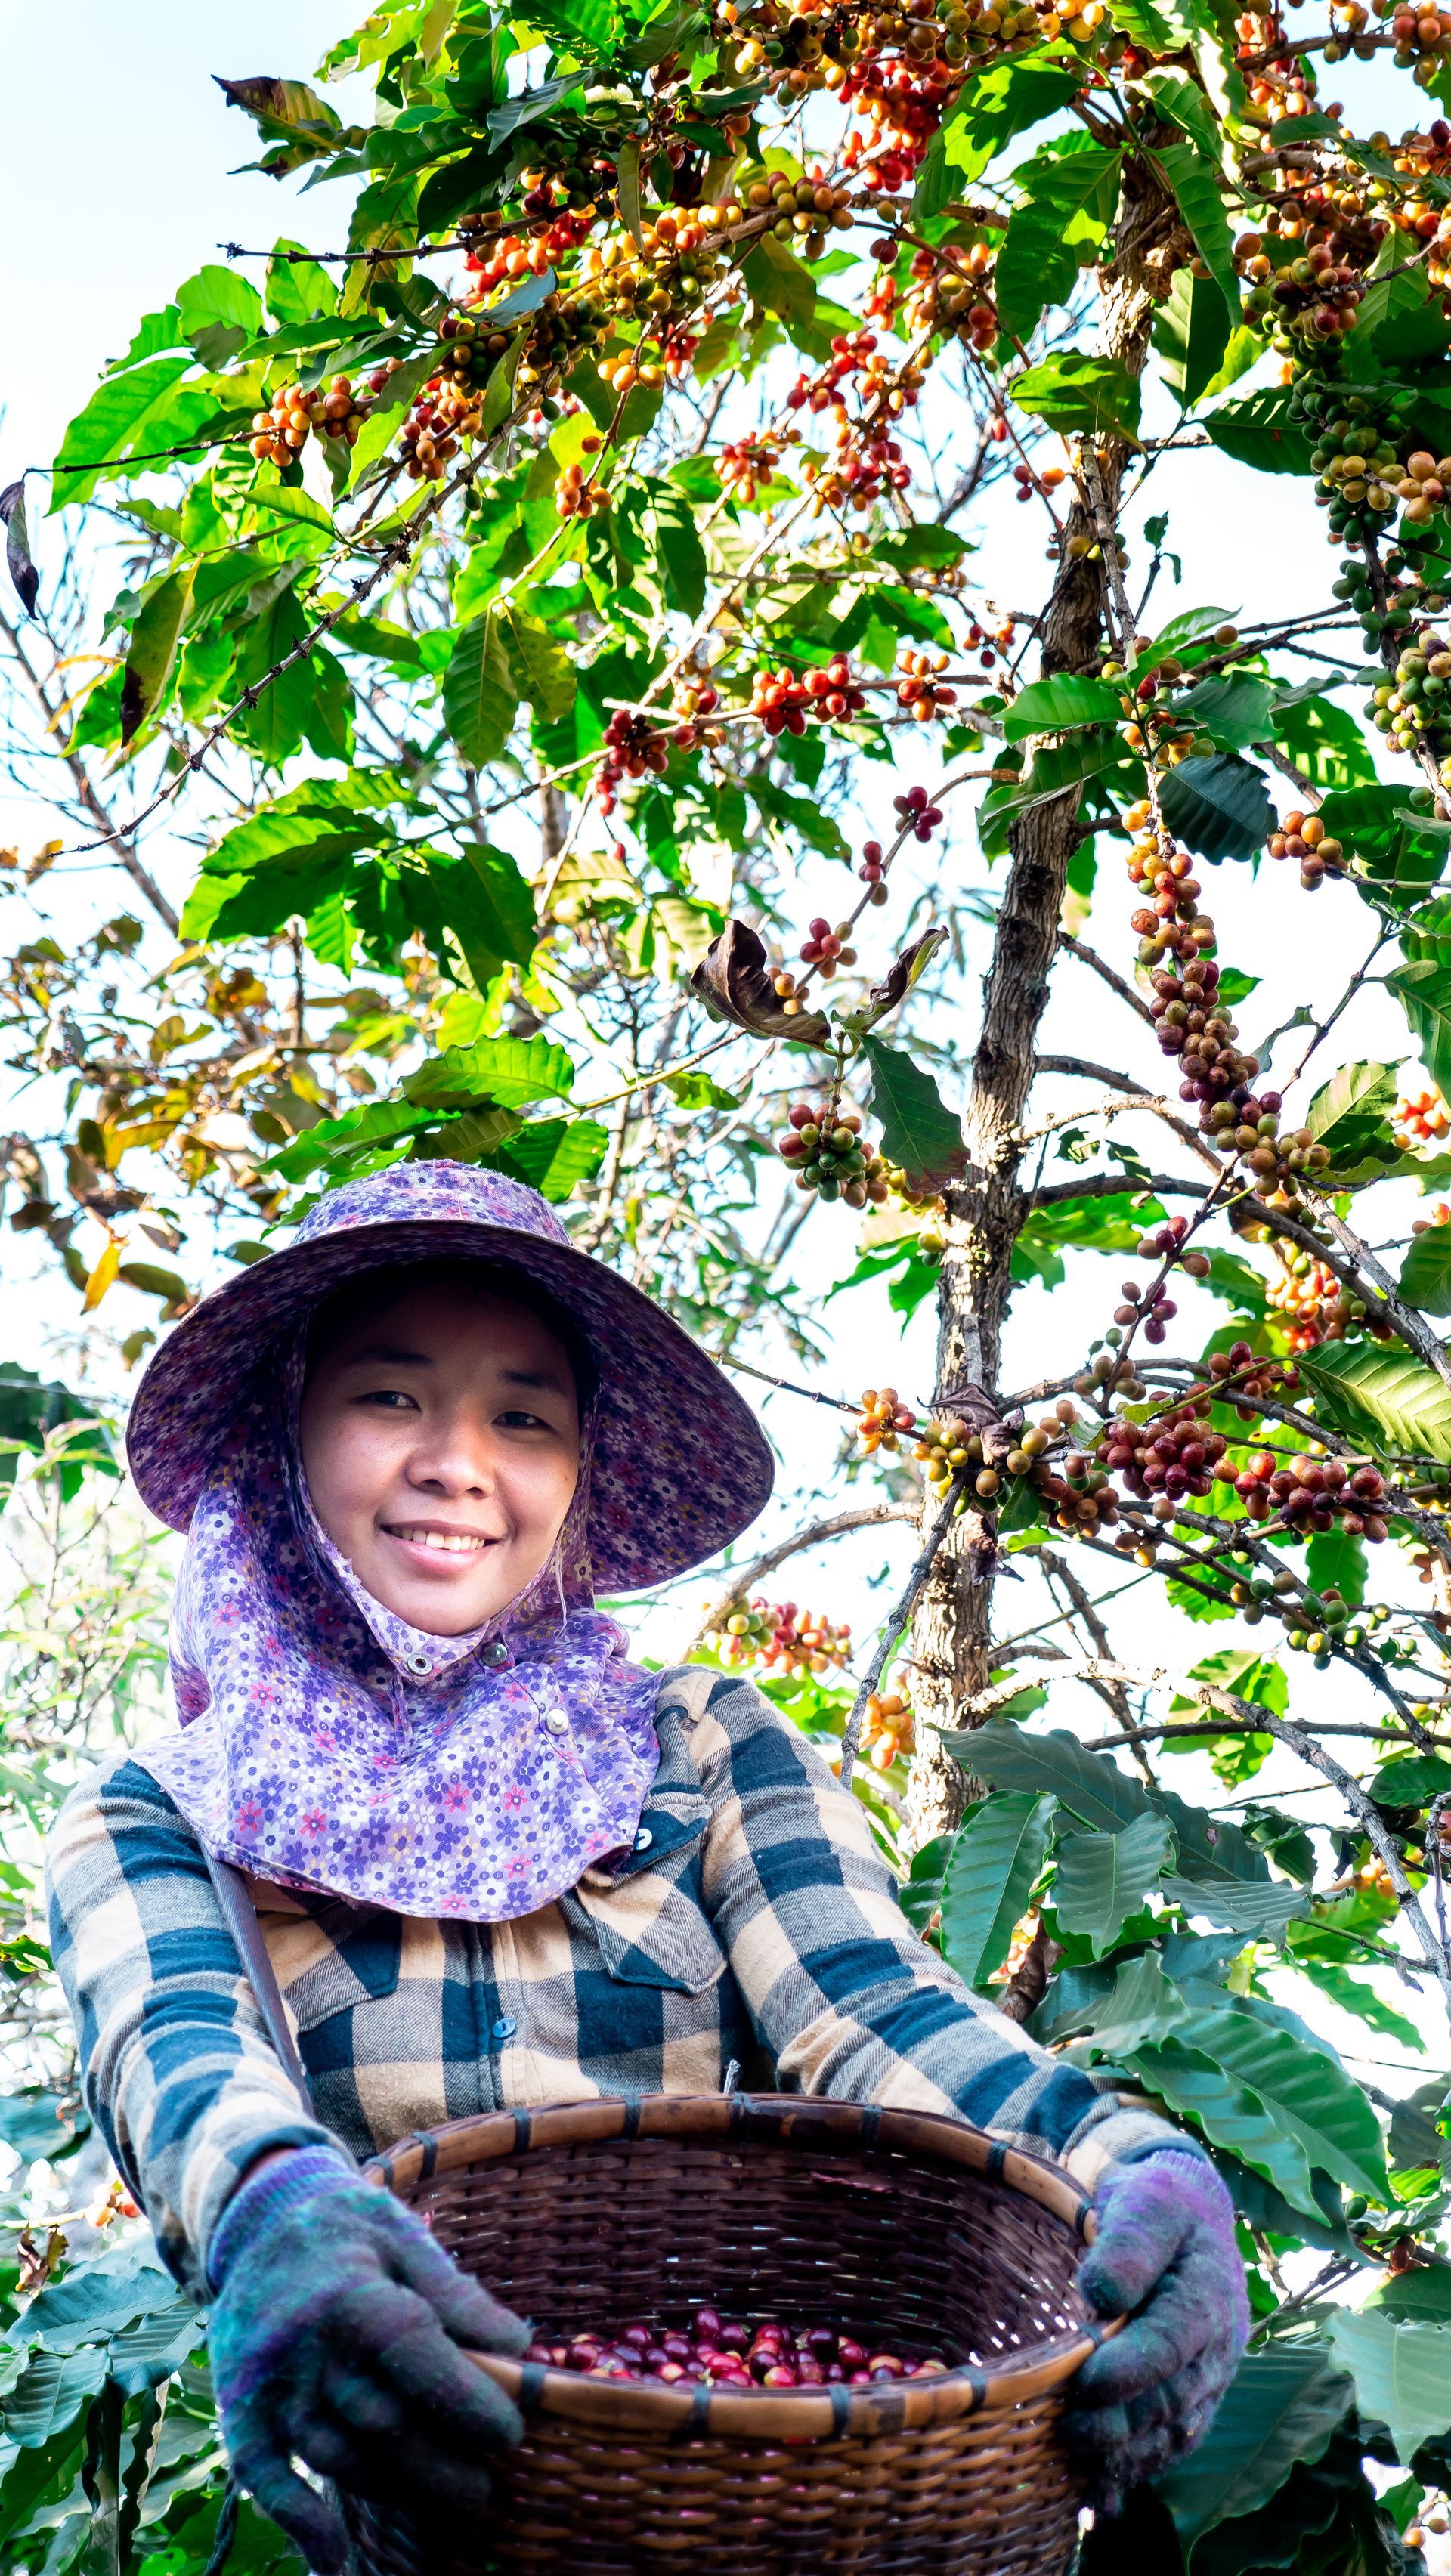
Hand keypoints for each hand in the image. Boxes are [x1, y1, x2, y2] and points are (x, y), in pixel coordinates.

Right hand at [207, 2155, 530, 2570]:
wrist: (256, 2222)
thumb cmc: (348, 2229)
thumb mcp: (404, 2235)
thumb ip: (456, 2294)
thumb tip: (518, 2346)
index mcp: (351, 2294)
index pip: (417, 2357)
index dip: (468, 2401)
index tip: (511, 2433)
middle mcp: (304, 2346)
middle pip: (384, 2424)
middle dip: (443, 2463)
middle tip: (488, 2488)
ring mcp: (268, 2384)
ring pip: (338, 2457)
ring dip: (395, 2489)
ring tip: (450, 2501)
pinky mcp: (241, 2410)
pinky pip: (264, 2477)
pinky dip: (297, 2521)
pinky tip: (333, 2558)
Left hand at [1063, 2148, 1248, 2513]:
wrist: (1184, 2215)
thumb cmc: (1156, 2206)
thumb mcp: (1144, 2203)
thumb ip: (1129, 2243)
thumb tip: (1103, 2292)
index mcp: (1209, 2293)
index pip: (1174, 2340)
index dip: (1133, 2368)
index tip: (1087, 2382)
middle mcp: (1219, 2344)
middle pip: (1175, 2395)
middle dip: (1123, 2422)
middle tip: (1069, 2431)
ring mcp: (1211, 2375)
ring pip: (1176, 2428)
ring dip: (1130, 2454)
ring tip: (1079, 2465)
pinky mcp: (1195, 2395)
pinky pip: (1174, 2441)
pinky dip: (1140, 2467)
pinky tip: (1102, 2492)